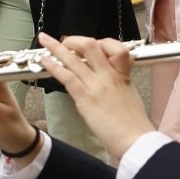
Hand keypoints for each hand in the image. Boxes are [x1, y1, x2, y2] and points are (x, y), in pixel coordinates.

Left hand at [34, 33, 152, 161]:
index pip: (114, 47)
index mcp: (122, 74)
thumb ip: (118, 83)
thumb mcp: (130, 95)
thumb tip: (105, 80)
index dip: (101, 43)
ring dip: (56, 47)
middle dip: (74, 40)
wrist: (135, 138)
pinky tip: (44, 61)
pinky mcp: (85, 97)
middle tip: (64, 41)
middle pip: (90, 46)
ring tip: (44, 40)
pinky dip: (53, 66)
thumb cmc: (134, 123)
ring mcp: (96, 85)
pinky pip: (66, 76)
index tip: (92, 47)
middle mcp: (108, 75)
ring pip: (74, 58)